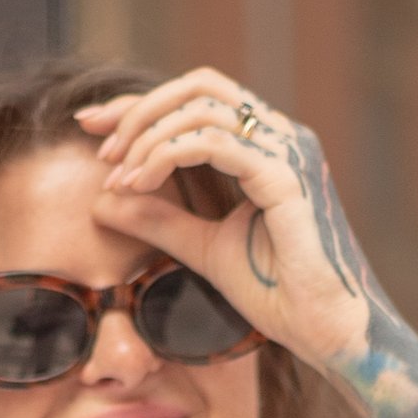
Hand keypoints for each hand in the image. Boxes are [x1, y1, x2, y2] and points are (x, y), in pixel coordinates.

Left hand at [78, 70, 382, 373]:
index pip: (197, 102)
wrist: (327, 331)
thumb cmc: (280, 294)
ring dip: (148, 136)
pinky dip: (165, 156)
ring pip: (201, 109)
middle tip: (100, 147)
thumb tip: (103, 200)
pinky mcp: (286, 176)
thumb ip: (159, 220)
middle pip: (199, 86)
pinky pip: (212, 143)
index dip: (140, 106)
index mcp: (267, 147)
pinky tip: (138, 184)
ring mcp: (288, 151)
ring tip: (118, 177)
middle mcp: (282, 137)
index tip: (90, 126)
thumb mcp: (203, 249)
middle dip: (140, 108)